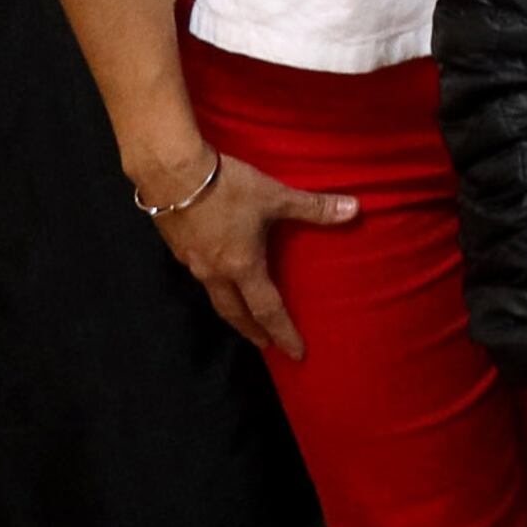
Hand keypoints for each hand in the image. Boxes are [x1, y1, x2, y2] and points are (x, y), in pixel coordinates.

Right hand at [154, 148, 356, 364]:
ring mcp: (192, 262)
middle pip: (235, 313)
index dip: (284, 333)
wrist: (171, 172)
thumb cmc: (227, 187)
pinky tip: (218, 275)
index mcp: (242, 266)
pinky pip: (200, 276)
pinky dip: (216, 286)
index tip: (296, 354)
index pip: (267, 310)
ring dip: (233, 312)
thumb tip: (355, 209)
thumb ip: (314, 207)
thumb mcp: (275, 196)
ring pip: (215, 297)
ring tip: (244, 316)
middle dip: (253, 331)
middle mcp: (215, 273)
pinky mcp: (177, 247)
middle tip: (266, 344)